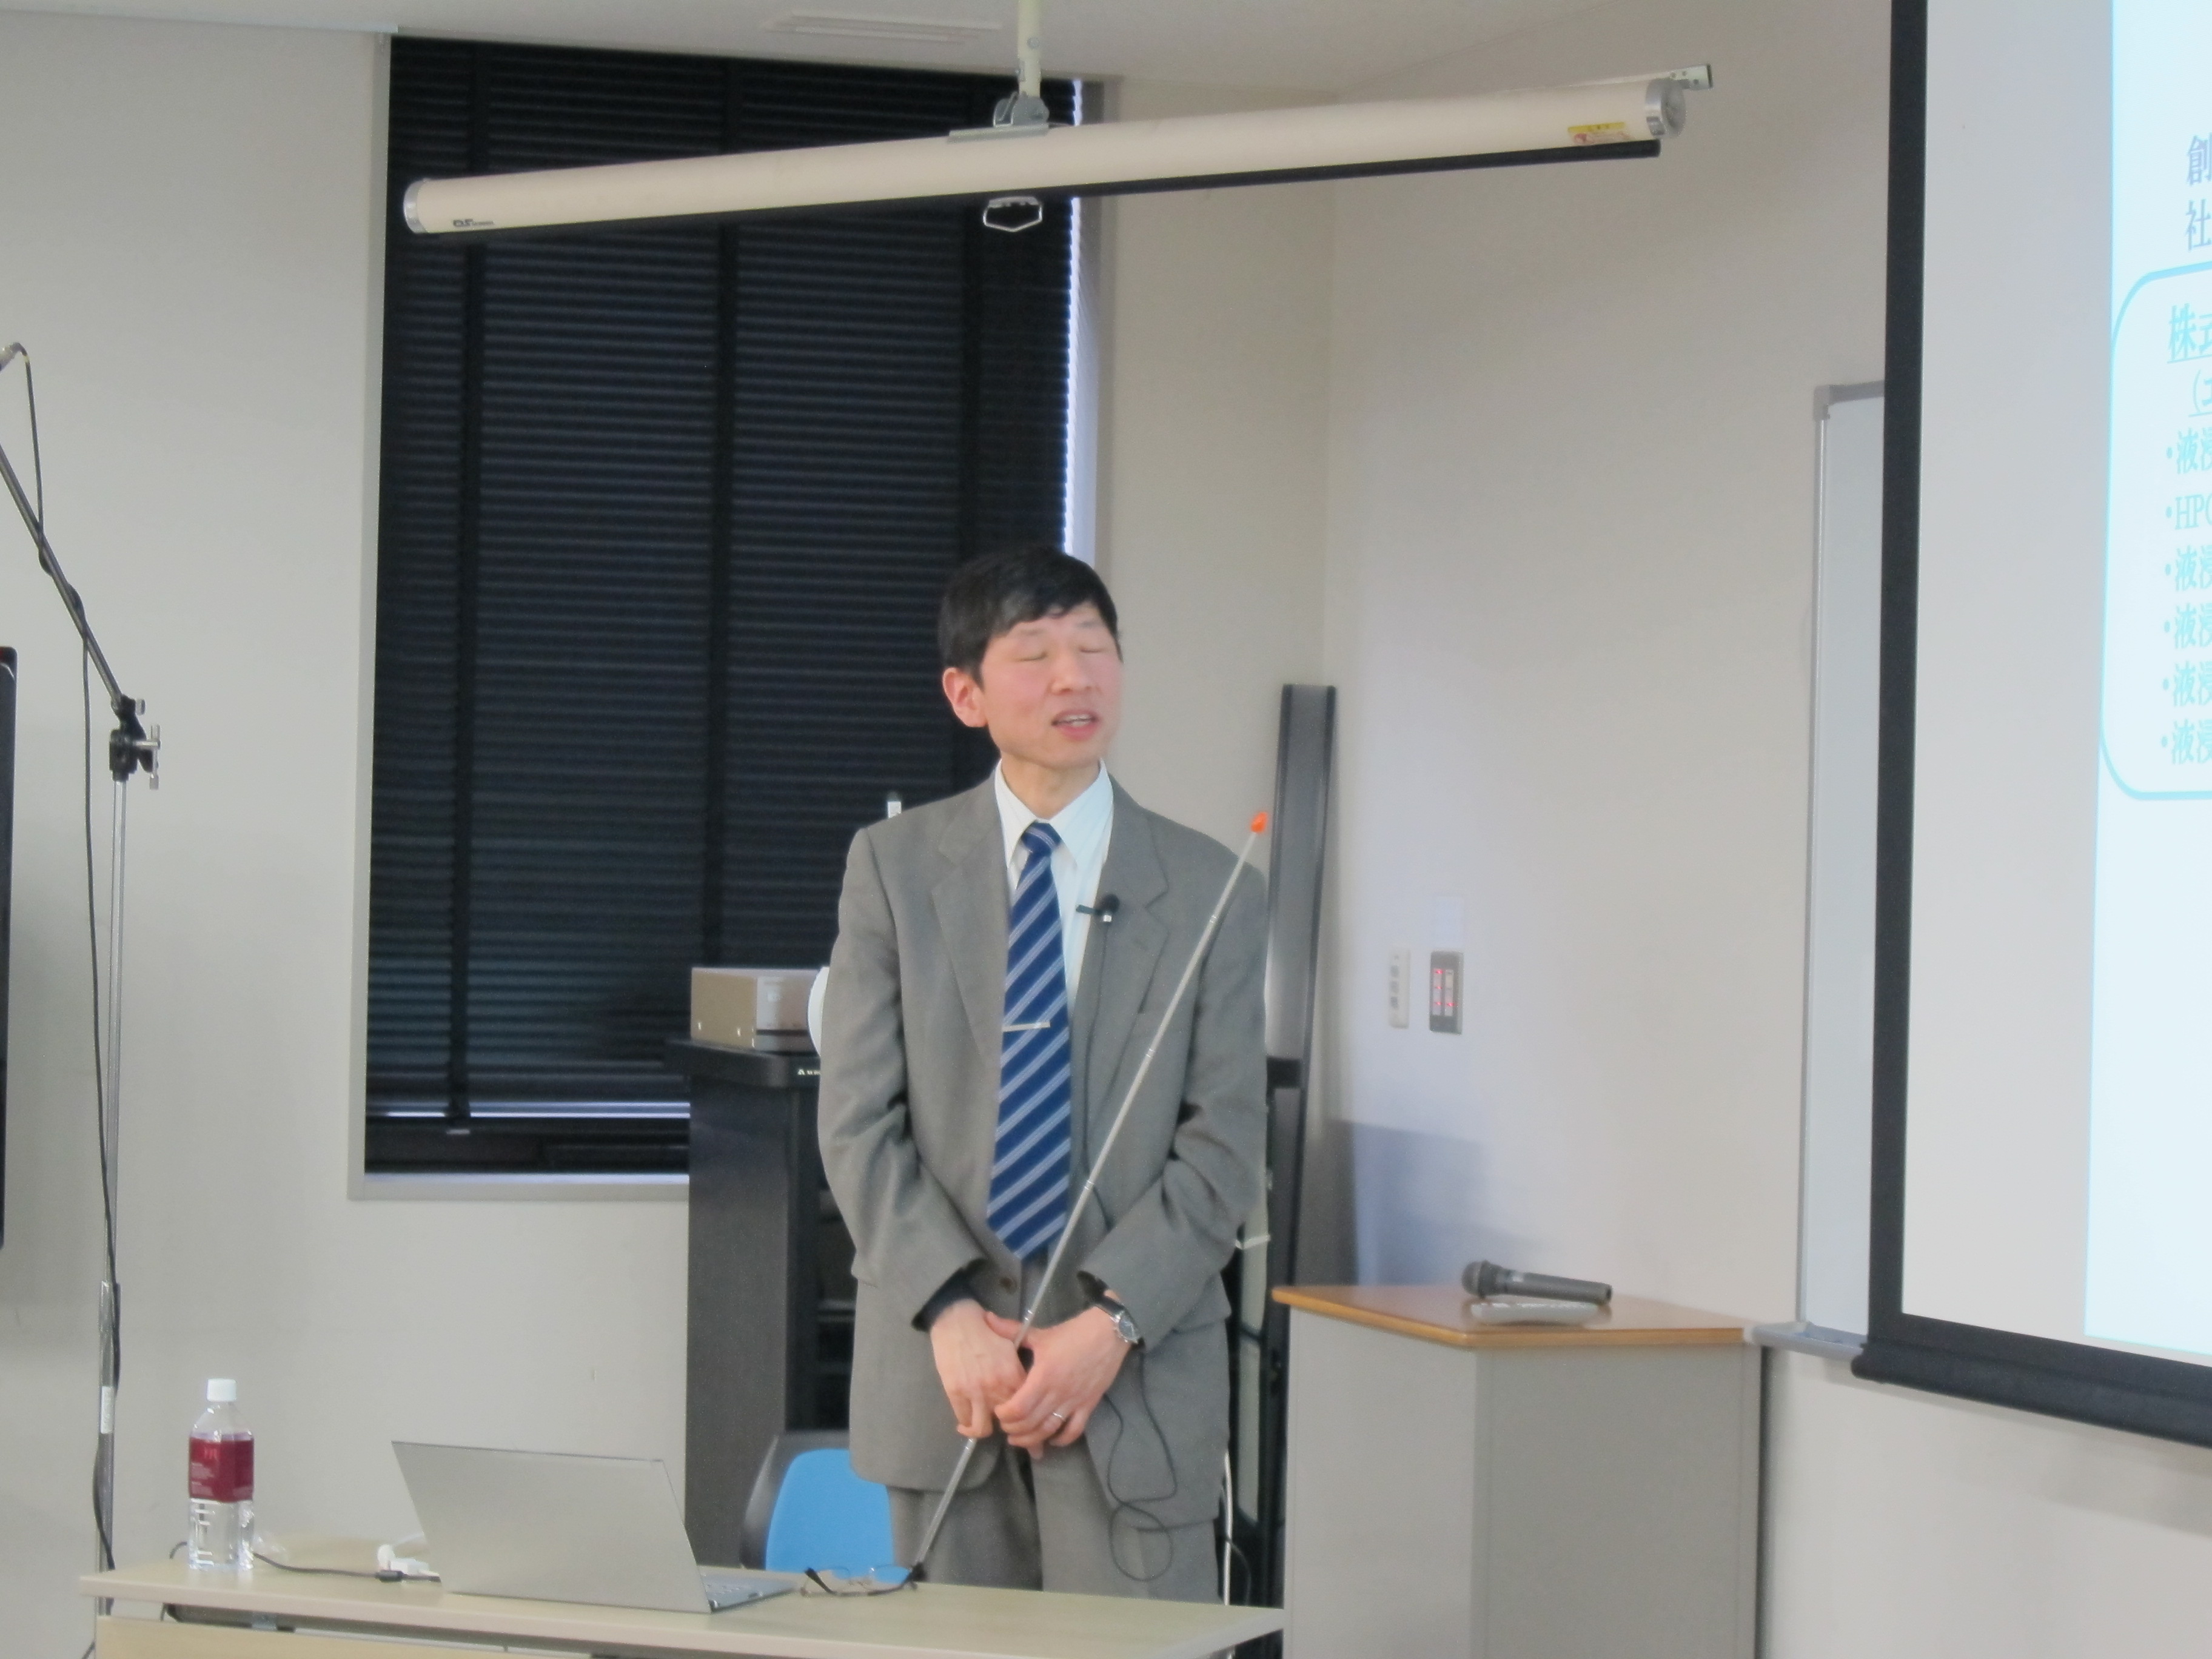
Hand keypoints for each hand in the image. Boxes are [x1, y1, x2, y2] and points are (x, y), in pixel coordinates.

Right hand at [928, 1300, 1026, 1438]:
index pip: (1027, 1406)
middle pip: (1009, 1422)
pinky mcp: (955, 1392)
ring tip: (981, 1428)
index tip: (1035, 1430)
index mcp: (1013, 1373)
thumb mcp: (1009, 1347)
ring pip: (983, 1428)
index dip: (1031, 1419)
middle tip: (1016, 1438)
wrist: (957, 1320)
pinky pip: (964, 1419)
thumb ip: (1017, 1371)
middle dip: (1015, 1434)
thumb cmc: (985, 1330)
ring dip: (983, 1431)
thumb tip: (1026, 1391)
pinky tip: (964, 1423)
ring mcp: (975, 1391)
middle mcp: (996, 1386)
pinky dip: (965, 1424)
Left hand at [986, 1307, 1130, 1455]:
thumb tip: (987, 1317)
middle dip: (1013, 1429)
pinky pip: (1074, 1431)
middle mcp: (1057, 1393)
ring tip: (1019, 1439)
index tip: (998, 1411)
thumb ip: (1011, 1329)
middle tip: (1005, 1427)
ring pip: (1049, 1429)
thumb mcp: (1040, 1333)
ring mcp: (1074, 1402)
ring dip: (1032, 1439)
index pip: (1019, 1407)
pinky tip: (1051, 1440)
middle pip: (1030, 1422)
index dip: (1005, 1415)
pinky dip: (1062, 1440)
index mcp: (1043, 1376)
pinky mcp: (1088, 1405)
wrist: (1108, 1333)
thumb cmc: (1073, 1333)